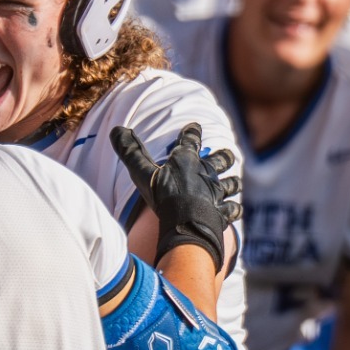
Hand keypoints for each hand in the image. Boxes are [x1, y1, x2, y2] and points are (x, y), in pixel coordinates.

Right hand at [111, 124, 239, 272]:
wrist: (187, 222)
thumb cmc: (164, 196)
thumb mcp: (141, 172)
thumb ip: (130, 152)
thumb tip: (116, 130)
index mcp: (187, 160)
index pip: (191, 139)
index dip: (192, 131)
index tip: (194, 127)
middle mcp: (206, 174)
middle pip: (220, 160)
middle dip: (223, 157)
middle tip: (226, 155)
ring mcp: (217, 194)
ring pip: (231, 184)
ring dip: (232, 183)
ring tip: (234, 183)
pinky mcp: (223, 213)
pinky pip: (232, 210)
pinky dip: (233, 209)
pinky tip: (233, 210)